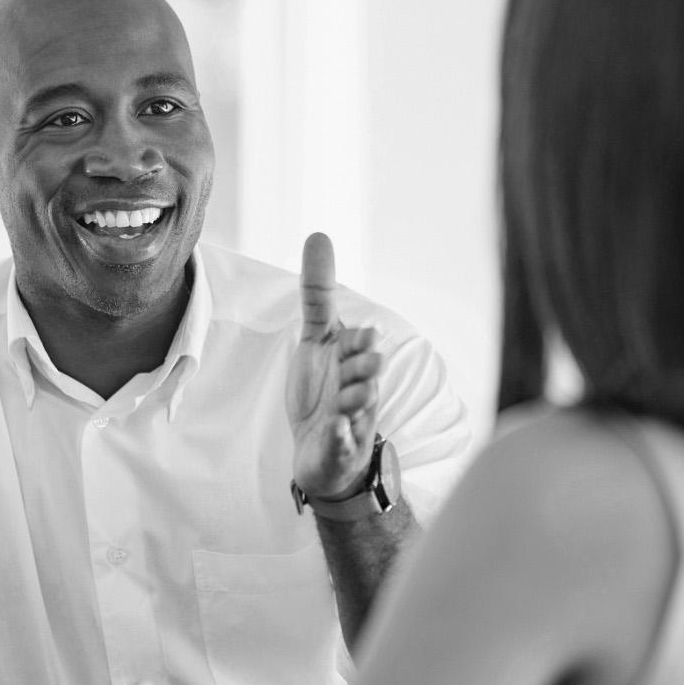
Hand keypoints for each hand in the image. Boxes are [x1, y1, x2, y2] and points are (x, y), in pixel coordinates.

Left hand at [286, 234, 382, 500]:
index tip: (366, 336)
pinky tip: (336, 431)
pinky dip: (340, 438)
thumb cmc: (323, 390)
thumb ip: (319, 292)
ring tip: (344, 406)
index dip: (360, 341)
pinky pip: (343, 443)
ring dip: (354, 401)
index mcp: (349, 359)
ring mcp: (350, 419)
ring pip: (359, 407)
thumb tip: (319, 234)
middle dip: (363, 368)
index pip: (356, 344)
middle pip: (365, 374)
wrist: (322, 450)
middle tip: (366, 364)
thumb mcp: (317, 338)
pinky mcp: (340, 448)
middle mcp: (354, 386)